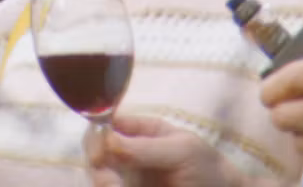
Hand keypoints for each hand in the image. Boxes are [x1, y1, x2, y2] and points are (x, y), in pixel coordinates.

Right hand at [84, 115, 255, 186]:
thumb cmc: (208, 168)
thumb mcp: (182, 150)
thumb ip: (146, 146)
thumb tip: (108, 140)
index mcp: (138, 131)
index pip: (105, 123)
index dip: (97, 133)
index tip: (101, 150)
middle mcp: (126, 153)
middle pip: (94, 150)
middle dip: (97, 163)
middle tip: (110, 181)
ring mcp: (125, 177)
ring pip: (97, 175)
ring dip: (101, 181)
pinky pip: (107, 186)